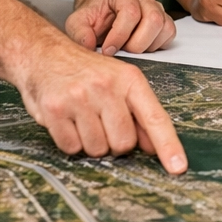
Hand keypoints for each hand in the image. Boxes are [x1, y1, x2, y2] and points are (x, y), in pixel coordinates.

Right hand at [13, 38, 187, 169]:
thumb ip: (137, 113)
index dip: (168, 146)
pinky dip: (70, 141)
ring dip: (90, 143)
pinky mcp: (55, 110)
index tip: (178, 168)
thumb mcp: (118, 82)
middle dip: (113, 142)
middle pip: (123, 143)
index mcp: (129, 79)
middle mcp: (106, 87)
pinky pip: (71, 147)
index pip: (155, 118)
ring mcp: (80, 98)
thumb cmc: (84, 71)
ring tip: (82, 119)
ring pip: (97, 149)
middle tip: (101, 122)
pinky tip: (67, 121)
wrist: (43, 53)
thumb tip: (153, 147)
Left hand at [64, 0, 176, 55]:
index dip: (120, 35)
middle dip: (136, 43)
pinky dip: (157, 46)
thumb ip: (79, 32)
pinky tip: (140, 47)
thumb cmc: (94, 18)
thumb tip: (89, 45)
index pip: (130, 12)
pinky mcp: (164, 21)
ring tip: (128, 48)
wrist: (103, 17)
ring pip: (163, 27)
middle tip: (120, 51)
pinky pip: (169, 34)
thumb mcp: (77, 23)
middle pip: (152, 20)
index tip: (108, 50)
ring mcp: (157, 8)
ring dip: (146, 46)